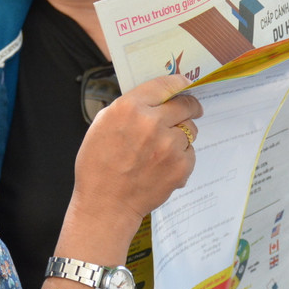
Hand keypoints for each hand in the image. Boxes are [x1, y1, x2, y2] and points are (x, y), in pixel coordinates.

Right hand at [57, 75, 201, 257]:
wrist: (106, 205)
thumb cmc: (98, 165)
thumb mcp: (102, 125)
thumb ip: (128, 108)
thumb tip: (153, 98)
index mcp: (130, 108)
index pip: (164, 84)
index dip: (178, 83)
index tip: (184, 84)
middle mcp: (153, 122)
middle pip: (185, 105)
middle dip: (189, 107)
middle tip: (191, 110)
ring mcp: (170, 145)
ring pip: (190, 130)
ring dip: (181, 136)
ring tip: (162, 150)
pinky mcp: (181, 166)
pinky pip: (190, 153)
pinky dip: (180, 158)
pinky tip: (162, 167)